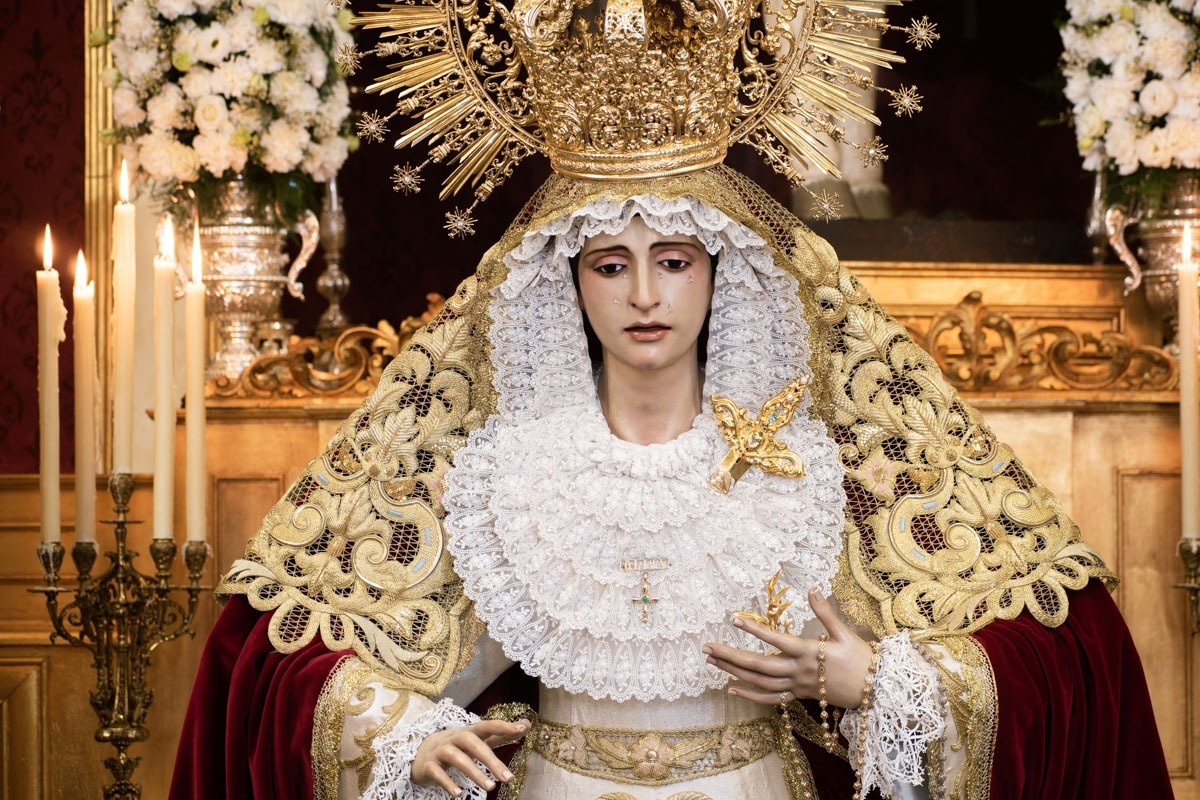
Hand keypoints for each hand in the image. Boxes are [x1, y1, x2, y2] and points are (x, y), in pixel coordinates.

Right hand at [412, 718, 529, 796]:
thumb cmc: (457, 746)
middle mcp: (454, 738)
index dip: (502, 725)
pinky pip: (437, 772)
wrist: (420, 752)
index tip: (521, 728)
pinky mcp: (428, 766)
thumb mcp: (477, 739)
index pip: (486, 725)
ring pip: (456, 758)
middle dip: (491, 759)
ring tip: (491, 787)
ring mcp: (440, 751)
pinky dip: (447, 782)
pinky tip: (458, 794)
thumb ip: (500, 734)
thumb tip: (526, 725)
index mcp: (469, 732)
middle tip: (508, 778)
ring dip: (474, 772)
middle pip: (472, 742)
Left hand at [704, 588, 874, 709]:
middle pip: (758, 665)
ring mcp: (796, 686)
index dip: (754, 630)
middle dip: (730, 655)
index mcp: (809, 652)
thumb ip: (826, 612)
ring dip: (734, 672)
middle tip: (707, 647)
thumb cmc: (862, 659)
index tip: (733, 619)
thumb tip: (812, 589)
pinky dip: (750, 695)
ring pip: (760, 682)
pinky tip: (731, 689)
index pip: (776, 640)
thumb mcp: (846, 633)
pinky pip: (770, 699)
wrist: (875, 690)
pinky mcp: (798, 696)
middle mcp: (799, 670)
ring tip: (712, 661)